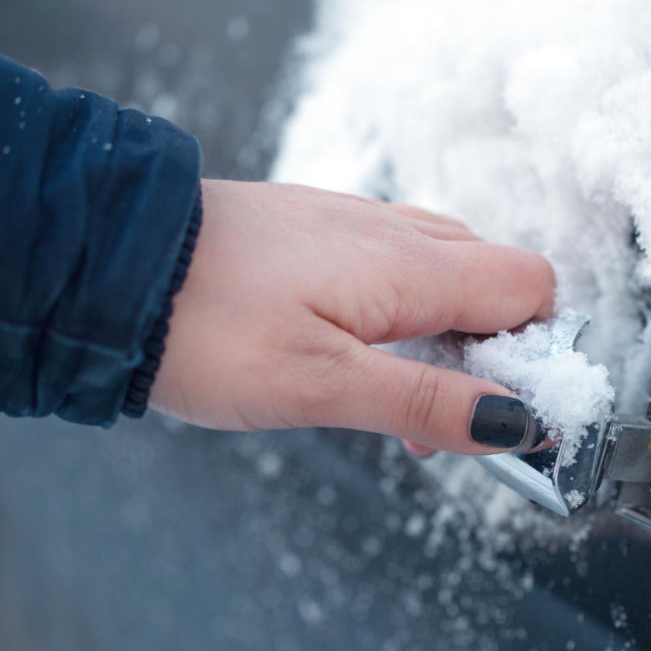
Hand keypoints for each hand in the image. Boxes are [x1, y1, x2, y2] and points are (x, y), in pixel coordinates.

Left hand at [151, 180, 555, 453]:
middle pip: (499, 281)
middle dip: (496, 352)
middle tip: (449, 417)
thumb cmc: (205, 324)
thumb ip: (427, 402)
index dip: (537, 351)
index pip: (532, 289)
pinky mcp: (326, 234)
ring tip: (398, 399)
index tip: (508, 410)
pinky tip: (363, 356)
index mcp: (413, 268)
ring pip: (449, 276)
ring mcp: (360, 227)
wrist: (112, 261)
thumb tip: (516, 422)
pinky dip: (407, 318)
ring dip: (449, 340)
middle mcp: (398, 235)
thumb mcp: (322, 384)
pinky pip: (401, 268)